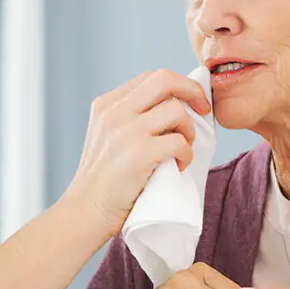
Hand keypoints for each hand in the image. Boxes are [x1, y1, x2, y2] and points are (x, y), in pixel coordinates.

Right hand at [64, 70, 209, 238]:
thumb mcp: (105, 136)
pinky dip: (186, 154)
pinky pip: (179, 141)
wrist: (85, 211)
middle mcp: (114, 112)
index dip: (178, 85)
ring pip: (176, 110)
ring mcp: (126, 131)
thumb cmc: (102, 180)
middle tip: (203, 109)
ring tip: (181, 150)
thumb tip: (173, 107)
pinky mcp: (139, 153)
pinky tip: (177, 166)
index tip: (190, 102)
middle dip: (193, 91)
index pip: (151, 77)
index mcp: (106, 105)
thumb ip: (129, 118)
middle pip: (165, 79)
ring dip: (188, 131)